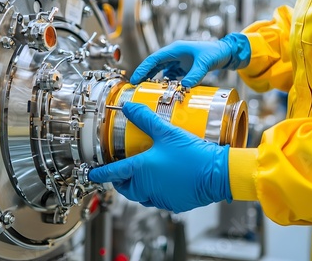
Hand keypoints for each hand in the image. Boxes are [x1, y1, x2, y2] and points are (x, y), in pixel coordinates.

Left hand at [88, 102, 231, 212]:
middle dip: (119, 182)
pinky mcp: (174, 203)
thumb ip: (146, 119)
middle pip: (126, 188)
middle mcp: (147, 186)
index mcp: (142, 169)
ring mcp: (161, 197)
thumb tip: (129, 107)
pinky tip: (162, 182)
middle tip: (119, 174)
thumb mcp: (167, 132)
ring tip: (140, 177)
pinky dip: (155, 193)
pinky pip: (158, 200)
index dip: (101, 173)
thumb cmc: (193, 154)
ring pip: (141, 196)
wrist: (218, 174)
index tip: (93, 173)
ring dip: (137, 188)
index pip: (113, 173)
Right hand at [130, 33, 250, 87]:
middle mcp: (174, 54)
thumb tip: (184, 87)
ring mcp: (178, 61)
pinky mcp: (183, 68)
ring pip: (162, 71)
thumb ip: (195, 75)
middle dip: (145, 75)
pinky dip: (167, 83)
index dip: (143, 69)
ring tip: (147, 91)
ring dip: (155, 80)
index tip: (135, 79)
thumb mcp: (204, 63)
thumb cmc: (215, 53)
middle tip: (135, 87)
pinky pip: (171, 76)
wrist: (226, 53)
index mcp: (175, 49)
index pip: (154, 59)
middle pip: (154, 65)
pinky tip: (165, 91)